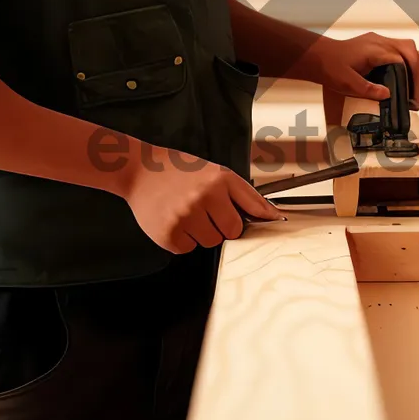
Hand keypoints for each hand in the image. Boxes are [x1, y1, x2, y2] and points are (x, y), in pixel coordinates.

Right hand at [122, 148, 285, 253]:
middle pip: (232, 231)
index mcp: (219, 180)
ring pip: (210, 242)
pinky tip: (175, 221)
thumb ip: (241, 193)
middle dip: (223, 226)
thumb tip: (270, 215)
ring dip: (202, 233)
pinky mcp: (169, 234)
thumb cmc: (181, 171)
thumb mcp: (215, 172)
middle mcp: (204, 197)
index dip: (265, 218)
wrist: (140, 170)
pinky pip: (188, 249)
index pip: (253, 207)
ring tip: (188, 214)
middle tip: (208, 212)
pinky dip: (183, 240)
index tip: (278, 223)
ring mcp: (185, 216)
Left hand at [310, 32, 418, 119]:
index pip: (403, 60)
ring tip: (415, 90)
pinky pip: (401, 51)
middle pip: (412, 51)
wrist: (318, 56)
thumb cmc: (330, 68)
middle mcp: (380, 42)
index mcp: (374, 49)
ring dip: (416, 67)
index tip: (413, 100)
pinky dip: (408, 64)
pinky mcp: (379, 46)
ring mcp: (380, 42)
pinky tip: (406, 81)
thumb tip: (388, 95)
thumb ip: (367, 89)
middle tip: (416, 97)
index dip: (412, 80)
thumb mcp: (346, 83)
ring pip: (409, 48)